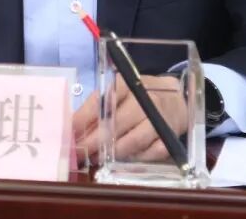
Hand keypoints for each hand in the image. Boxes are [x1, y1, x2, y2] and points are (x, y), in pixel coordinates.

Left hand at [72, 74, 187, 163]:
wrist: (175, 98)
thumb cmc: (138, 96)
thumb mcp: (118, 93)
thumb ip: (97, 107)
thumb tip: (72, 128)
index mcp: (127, 84)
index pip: (104, 99)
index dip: (85, 116)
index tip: (70, 131)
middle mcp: (145, 99)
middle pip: (118, 122)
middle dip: (95, 140)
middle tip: (79, 153)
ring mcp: (160, 118)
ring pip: (135, 139)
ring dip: (113, 152)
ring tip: (96, 159)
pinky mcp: (170, 136)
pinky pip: (151, 152)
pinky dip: (135, 159)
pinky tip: (121, 161)